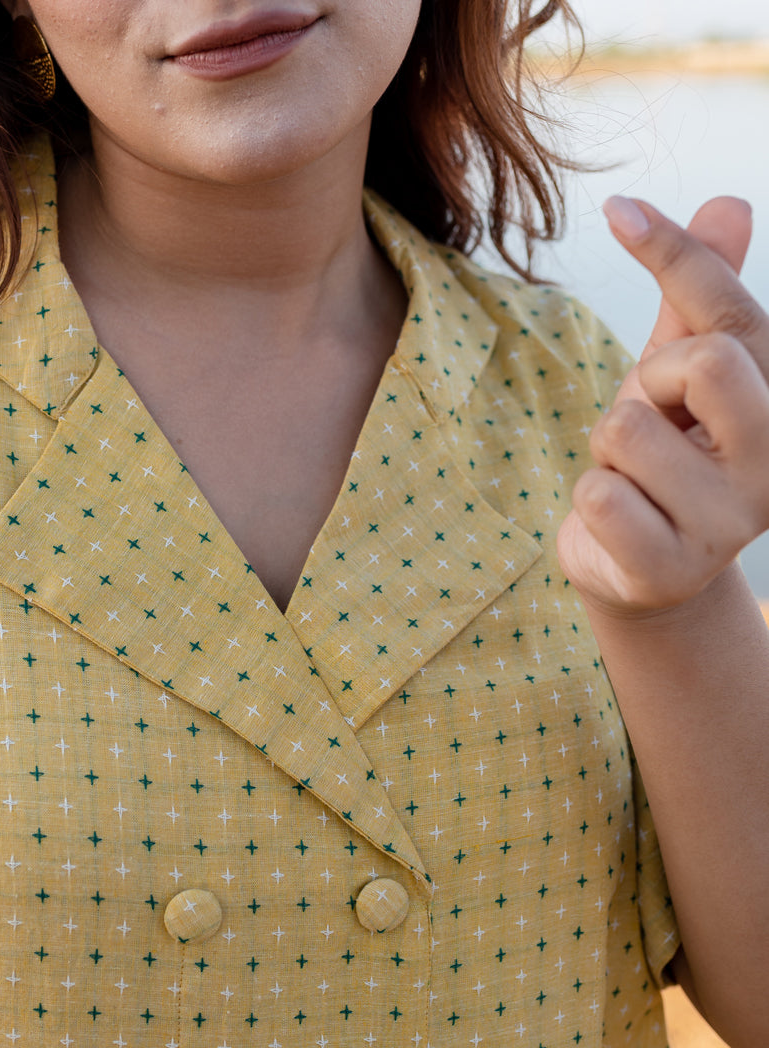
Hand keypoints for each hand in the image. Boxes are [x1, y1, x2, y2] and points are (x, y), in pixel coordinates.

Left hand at [557, 195, 768, 613]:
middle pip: (703, 362)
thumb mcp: (675, 374)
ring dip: (607, 451)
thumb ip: (700, 300)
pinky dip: (590, 501)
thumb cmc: (659, 457)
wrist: (639, 565)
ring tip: (631, 479)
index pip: (733, 315)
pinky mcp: (670, 570)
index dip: (676, 254)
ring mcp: (726, 525)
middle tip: (648, 420)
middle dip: (647, 381)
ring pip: (628, 430)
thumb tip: (730, 200)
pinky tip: (619, 523)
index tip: (619, 209)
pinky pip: (598, 496)